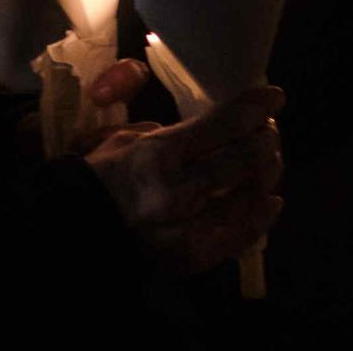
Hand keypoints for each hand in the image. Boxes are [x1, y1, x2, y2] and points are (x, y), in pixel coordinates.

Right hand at [83, 86, 285, 274]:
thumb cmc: (98, 178)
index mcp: (156, 155)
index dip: (254, 107)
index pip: (221, 126)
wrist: (78, 232)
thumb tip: (207, 130)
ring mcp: (190, 228)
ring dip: (266, 173)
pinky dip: (261, 216)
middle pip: (244, 159)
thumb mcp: (122, 140)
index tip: (273, 96)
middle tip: (268, 129)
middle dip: (265, 138)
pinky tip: (270, 201)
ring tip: (269, 161)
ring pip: (250, 197)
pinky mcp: (196, 256)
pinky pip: (242, 235)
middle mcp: (178, 191)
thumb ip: (166, 133)